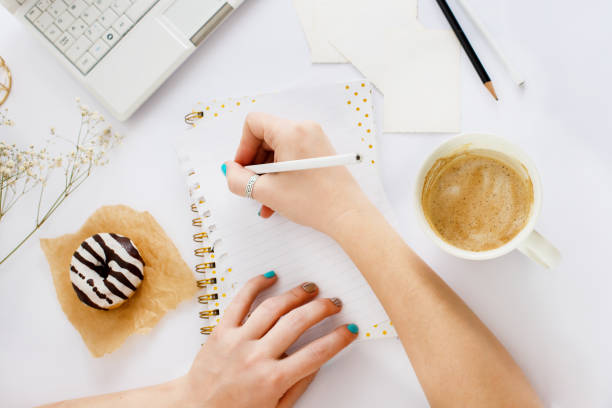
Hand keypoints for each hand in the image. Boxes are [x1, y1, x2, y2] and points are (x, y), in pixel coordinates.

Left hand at [182, 272, 357, 407]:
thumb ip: (297, 386)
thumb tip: (316, 362)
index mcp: (273, 380)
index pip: (316, 353)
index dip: (338, 339)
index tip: (349, 330)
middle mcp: (256, 357)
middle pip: (298, 323)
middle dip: (321, 309)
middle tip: (334, 303)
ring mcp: (238, 341)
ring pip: (273, 308)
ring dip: (296, 295)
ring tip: (310, 288)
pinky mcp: (221, 331)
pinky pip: (240, 302)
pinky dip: (256, 285)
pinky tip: (270, 277)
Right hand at [223, 113, 371, 234]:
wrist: (348, 215)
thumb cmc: (314, 201)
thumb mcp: (267, 192)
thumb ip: (239, 179)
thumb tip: (229, 170)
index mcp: (290, 132)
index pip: (254, 123)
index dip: (242, 147)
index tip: (243, 169)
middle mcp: (304, 129)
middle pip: (266, 137)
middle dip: (255, 164)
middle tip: (252, 186)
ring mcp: (315, 140)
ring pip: (278, 150)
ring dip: (267, 174)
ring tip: (265, 201)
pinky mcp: (321, 152)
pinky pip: (292, 157)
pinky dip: (282, 174)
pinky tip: (277, 199)